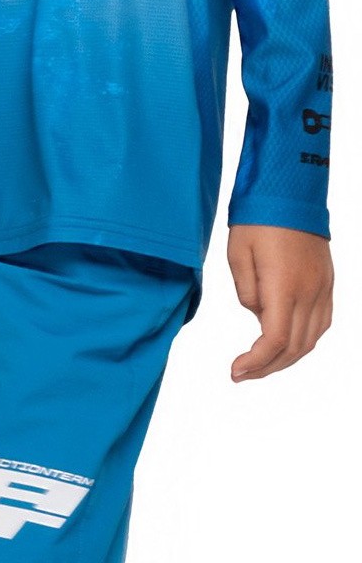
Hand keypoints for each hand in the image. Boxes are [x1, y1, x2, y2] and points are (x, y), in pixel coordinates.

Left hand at [227, 223, 333, 381]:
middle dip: (267, 367)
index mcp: (284, 286)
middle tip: (242, 373)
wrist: (289, 189)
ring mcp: (322, 287)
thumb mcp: (237, 254)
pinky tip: (286, 342)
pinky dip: (304, 340)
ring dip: (287, 358)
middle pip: (294, 347)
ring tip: (261, 363)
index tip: (235, 370)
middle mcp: (309, 291)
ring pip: (311, 339)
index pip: (274, 341)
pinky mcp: (327, 281)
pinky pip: (322, 322)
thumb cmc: (258, 218)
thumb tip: (258, 314)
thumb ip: (246, 293)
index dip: (255, 363)